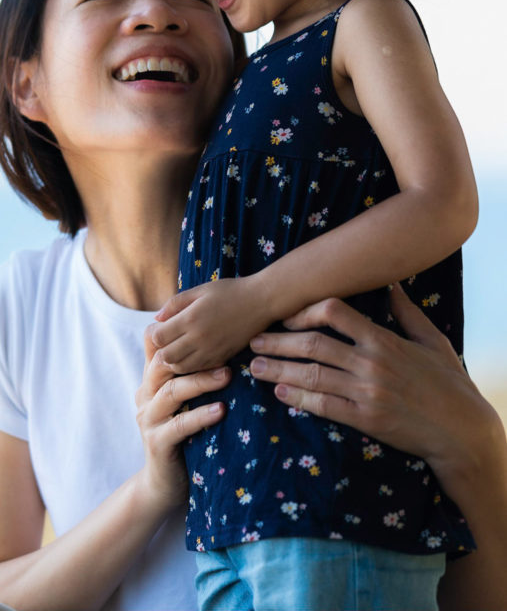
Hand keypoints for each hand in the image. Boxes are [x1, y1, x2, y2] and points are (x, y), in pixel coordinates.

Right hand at [135, 325, 229, 511]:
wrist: (164, 484)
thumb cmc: (185, 434)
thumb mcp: (184, 400)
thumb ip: (192, 373)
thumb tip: (225, 340)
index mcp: (152, 380)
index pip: (154, 344)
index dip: (174, 329)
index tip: (207, 318)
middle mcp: (145, 394)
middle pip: (163, 363)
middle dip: (194, 353)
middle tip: (227, 348)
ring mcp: (148, 419)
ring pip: (171, 392)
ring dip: (200, 381)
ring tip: (227, 375)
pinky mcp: (156, 443)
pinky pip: (178, 426)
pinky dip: (199, 416)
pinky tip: (220, 411)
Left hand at [150, 277, 268, 372]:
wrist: (261, 302)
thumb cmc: (230, 291)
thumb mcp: (200, 290)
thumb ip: (175, 303)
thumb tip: (156, 318)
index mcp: (190, 318)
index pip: (158, 337)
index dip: (156, 333)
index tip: (162, 327)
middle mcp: (199, 338)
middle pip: (166, 357)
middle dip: (162, 349)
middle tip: (169, 340)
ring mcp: (211, 351)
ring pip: (181, 368)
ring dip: (175, 360)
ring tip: (180, 348)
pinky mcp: (223, 358)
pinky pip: (199, 370)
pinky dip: (192, 366)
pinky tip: (195, 353)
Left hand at [249, 285, 498, 499]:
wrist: (462, 430)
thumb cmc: (449, 381)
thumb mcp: (432, 340)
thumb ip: (406, 312)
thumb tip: (391, 285)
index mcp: (383, 339)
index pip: (334, 313)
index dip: (303, 312)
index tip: (284, 317)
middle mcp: (371, 363)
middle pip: (313, 345)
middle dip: (278, 341)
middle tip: (253, 341)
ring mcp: (367, 392)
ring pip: (312, 375)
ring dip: (279, 369)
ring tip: (255, 367)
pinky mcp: (366, 419)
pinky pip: (325, 406)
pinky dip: (299, 398)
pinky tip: (281, 392)